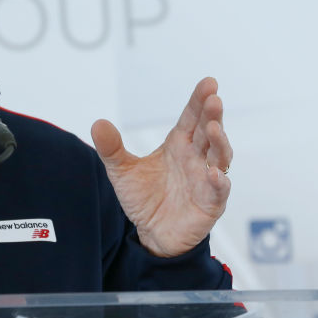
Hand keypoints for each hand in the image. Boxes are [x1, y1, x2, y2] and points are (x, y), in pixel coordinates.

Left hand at [90, 77, 231, 257]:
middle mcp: (196, 157)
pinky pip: (219, 191)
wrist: (151, 233)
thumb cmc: (144, 197)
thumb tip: (98, 123)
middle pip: (208, 131)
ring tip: (215, 127)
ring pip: (220, 156)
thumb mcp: (122, 170)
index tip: (208, 83)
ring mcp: (205, 179)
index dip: (199, 100)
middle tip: (213, 98)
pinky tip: (214, 172)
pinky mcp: (210, 203)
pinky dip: (220, 181)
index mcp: (179, 144)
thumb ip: (111, 148)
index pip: (191, 117)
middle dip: (212, 114)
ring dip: (220, 142)